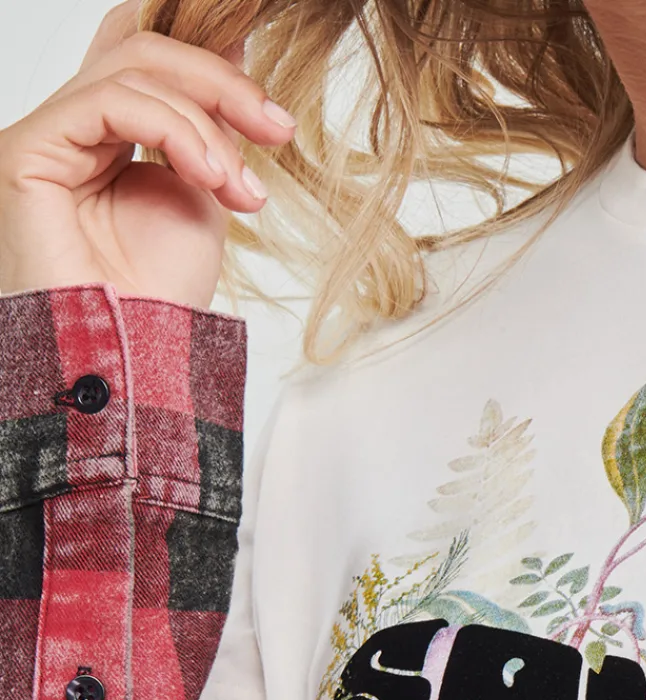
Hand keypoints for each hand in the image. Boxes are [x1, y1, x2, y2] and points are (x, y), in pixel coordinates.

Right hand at [0, 0, 295, 306]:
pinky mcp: (28, 150)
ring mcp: (45, 139)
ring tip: (239, 186)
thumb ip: (209, 132)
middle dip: (222, 87)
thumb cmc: (163, 297)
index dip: (211, 69)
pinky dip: (171, 127)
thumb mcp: (203, 196)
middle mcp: (68, 133)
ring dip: (205, 123)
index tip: (275, 119)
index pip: (148, 66)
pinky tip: (209, 175)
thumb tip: (233, 56)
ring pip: (131, 71)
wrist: (137, 358)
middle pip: (142, 54)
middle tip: (277, 131)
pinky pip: (107, 100)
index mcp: (104, 142)